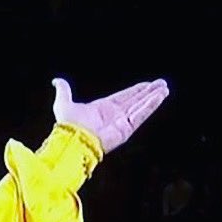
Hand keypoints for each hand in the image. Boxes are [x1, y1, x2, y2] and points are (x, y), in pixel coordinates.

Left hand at [51, 77, 168, 153]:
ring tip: (164, 88)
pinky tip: (160, 96)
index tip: (146, 84)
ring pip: (141, 107)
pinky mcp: (126, 129)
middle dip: (148, 93)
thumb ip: (64, 90)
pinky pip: (141, 114)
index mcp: (102, 109)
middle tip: (161, 84)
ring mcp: (121, 123)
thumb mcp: (63, 102)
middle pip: (135, 101)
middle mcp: (113, 116)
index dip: (135, 91)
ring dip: (153, 97)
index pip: (123, 97)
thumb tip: (56, 81)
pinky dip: (150, 105)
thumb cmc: (67, 124)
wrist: (73, 140)